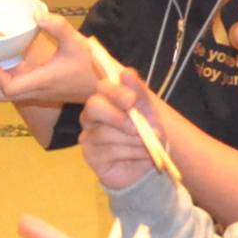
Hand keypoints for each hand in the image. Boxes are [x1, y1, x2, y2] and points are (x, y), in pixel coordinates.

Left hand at [0, 11, 104, 106]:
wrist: (105, 83)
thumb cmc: (90, 64)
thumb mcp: (76, 41)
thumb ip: (58, 26)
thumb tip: (37, 14)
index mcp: (42, 82)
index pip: (9, 89)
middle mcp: (37, 91)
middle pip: (2, 96)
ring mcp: (39, 92)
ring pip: (9, 93)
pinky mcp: (42, 90)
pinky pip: (18, 87)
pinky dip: (8, 76)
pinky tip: (9, 58)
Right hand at [75, 70, 169, 190]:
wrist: (148, 164)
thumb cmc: (146, 134)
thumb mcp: (149, 112)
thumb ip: (139, 92)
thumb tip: (126, 73)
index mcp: (106, 99)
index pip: (103, 87)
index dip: (116, 91)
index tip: (131, 100)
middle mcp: (92, 114)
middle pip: (94, 105)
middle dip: (117, 115)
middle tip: (136, 126)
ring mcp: (88, 135)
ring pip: (106, 132)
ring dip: (133, 139)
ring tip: (148, 144)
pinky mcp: (90, 155)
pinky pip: (109, 150)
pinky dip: (131, 151)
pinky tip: (142, 154)